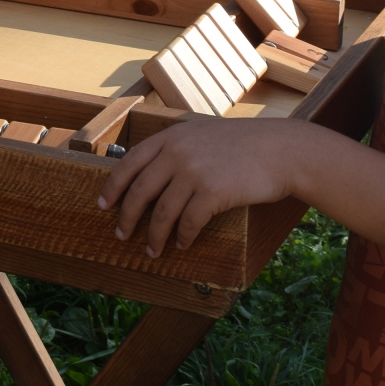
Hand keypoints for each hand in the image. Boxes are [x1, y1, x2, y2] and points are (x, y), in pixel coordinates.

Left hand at [98, 119, 315, 255]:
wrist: (281, 150)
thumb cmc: (245, 144)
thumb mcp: (203, 135)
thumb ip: (179, 149)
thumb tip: (154, 175)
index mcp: (172, 137)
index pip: (130, 162)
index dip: (113, 186)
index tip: (103, 204)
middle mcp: (178, 152)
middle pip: (139, 190)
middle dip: (127, 217)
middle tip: (121, 235)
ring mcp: (194, 172)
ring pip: (162, 212)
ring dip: (154, 236)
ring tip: (152, 251)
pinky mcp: (213, 192)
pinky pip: (188, 222)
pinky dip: (182, 238)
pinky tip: (182, 245)